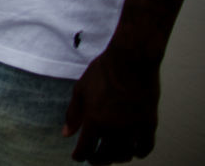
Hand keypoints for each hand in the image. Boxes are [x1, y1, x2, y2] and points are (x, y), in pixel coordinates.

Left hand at [63, 47, 158, 163]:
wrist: (130, 60)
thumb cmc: (102, 72)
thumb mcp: (80, 90)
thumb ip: (73, 114)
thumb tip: (66, 134)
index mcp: (94, 120)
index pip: (85, 149)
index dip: (80, 156)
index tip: (78, 157)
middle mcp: (114, 128)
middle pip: (105, 156)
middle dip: (97, 159)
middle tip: (94, 159)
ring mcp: (133, 127)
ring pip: (125, 154)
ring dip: (116, 158)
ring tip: (111, 155)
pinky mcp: (149, 123)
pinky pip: (145, 147)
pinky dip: (139, 152)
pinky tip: (133, 151)